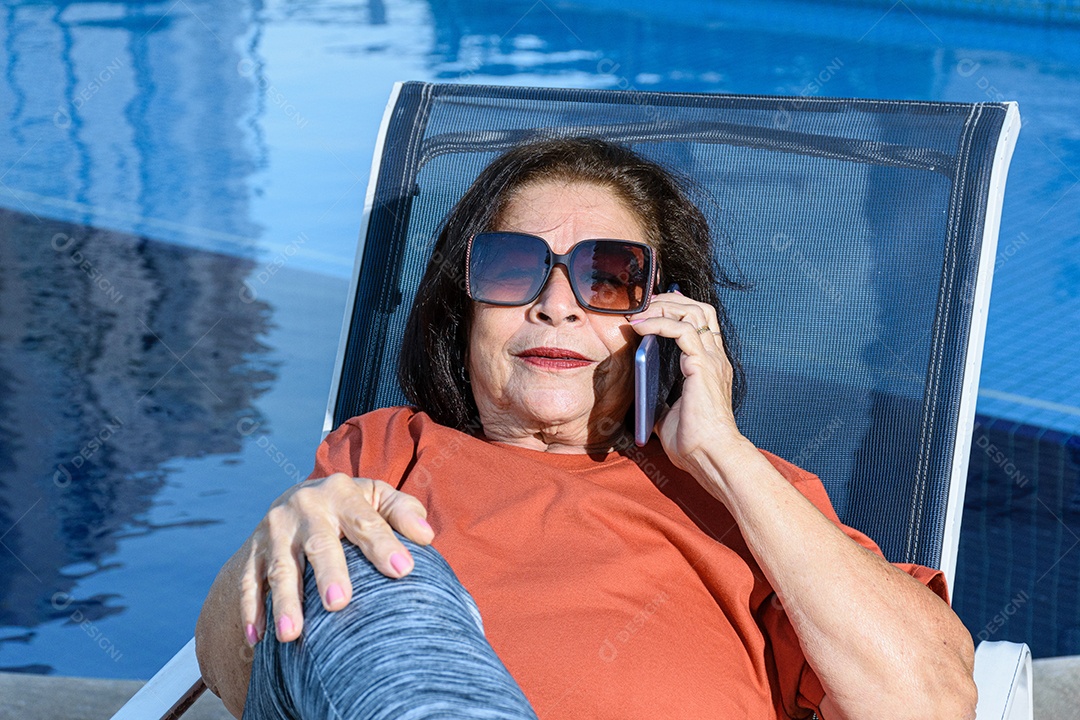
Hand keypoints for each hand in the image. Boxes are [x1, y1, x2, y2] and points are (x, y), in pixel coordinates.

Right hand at [240, 473, 433, 643]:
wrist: (298, 496)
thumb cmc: (351, 505)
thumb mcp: (379, 497)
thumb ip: (403, 512)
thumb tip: (426, 535)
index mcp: (341, 493)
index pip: (365, 521)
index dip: (383, 545)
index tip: (403, 570)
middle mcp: (305, 508)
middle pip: (318, 544)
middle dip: (328, 574)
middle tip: (339, 604)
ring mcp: (274, 531)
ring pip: (280, 569)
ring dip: (284, 602)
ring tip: (292, 635)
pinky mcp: (253, 551)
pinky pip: (249, 582)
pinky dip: (250, 610)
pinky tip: (257, 639)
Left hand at [628, 291, 746, 473]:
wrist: (709, 455)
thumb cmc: (692, 441)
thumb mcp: (668, 411)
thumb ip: (658, 395)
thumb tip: (639, 390)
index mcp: (711, 366)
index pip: (702, 323)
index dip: (678, 308)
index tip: (652, 308)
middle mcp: (716, 358)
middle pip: (700, 309)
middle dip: (669, 301)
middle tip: (643, 305)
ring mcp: (712, 359)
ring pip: (692, 313)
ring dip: (662, 308)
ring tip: (639, 313)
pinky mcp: (702, 365)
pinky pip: (682, 330)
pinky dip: (659, 323)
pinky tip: (641, 327)